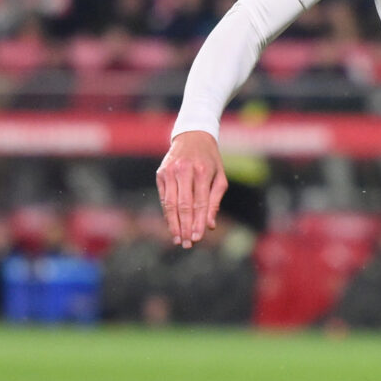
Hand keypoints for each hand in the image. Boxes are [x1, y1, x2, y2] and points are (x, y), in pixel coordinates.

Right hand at [157, 130, 227, 246]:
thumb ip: (215, 201)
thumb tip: (210, 225)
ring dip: (173, 224)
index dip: (197, 222)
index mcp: (203, 171)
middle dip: (184, 227)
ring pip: (170, 203)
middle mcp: (184, 170)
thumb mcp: (220, 176)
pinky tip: (171, 225)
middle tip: (186, 244)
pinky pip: (164, 197)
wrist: (192, 136)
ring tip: (177, 239)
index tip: (197, 238)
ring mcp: (170, 171)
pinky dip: (167, 213)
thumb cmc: (210, 160)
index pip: (200, 203)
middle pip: (183, 205)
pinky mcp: (160, 173)